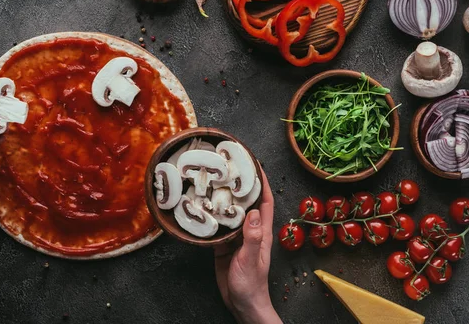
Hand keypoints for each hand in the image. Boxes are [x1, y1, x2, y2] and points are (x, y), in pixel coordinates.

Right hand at [214, 169, 280, 323]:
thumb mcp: (251, 260)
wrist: (241, 303)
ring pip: (232, 213)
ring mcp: (237, 238)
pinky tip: (203, 208)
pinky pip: (219, 226)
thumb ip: (252, 237)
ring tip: (214, 183)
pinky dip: (213, 216)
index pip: (265, 202)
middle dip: (241, 185)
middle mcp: (250, 231)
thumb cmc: (251, 284)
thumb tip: (254, 212)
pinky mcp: (223, 245)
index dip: (262, 183)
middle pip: (247, 203)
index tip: (255, 165)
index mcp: (261, 232)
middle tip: (230, 169)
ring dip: (225, 199)